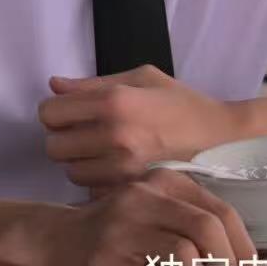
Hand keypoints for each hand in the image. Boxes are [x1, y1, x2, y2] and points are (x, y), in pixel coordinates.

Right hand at [14, 168, 254, 265]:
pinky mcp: (105, 260)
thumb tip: (241, 259)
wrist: (49, 239)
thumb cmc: (113, 229)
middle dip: (227, 263)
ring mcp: (123, 229)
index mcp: (164, 182)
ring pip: (184, 256)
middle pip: (208, 229)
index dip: (243, 245)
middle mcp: (145, 198)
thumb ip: (191, 223)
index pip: (221, 211)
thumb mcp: (153, 209)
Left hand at [38, 66, 245, 186]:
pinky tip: (111, 167)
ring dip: (77, 162)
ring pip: (70, 171)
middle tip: (82, 133)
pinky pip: (91, 187)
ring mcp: (123, 164)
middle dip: (62, 138)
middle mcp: (114, 134)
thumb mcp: (140, 78)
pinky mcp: (131, 185)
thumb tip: (55, 86)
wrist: (215, 133)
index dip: (54, 111)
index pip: (50, 112)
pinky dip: (95, 179)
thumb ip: (92, 84)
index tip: (69, 112)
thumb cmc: (179, 100)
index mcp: (114, 100)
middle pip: (54, 146)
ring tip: (98, 151)